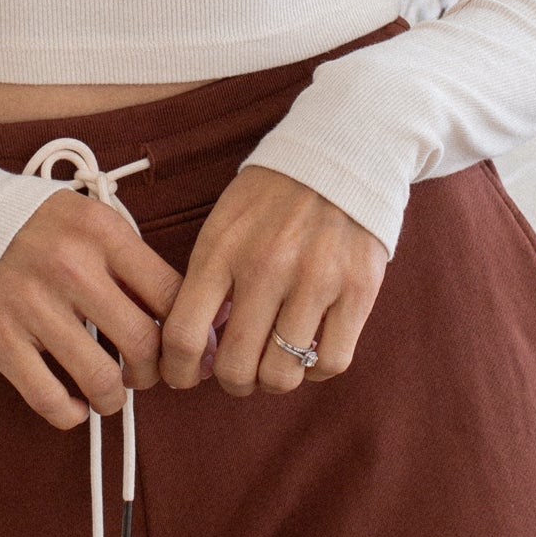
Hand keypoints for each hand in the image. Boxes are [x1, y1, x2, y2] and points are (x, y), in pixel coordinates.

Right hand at [0, 188, 183, 429]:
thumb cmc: (42, 228)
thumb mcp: (92, 221)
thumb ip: (134, 262)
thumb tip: (189, 316)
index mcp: (102, 232)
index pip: (170, 294)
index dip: (187, 333)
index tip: (185, 350)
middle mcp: (70, 266)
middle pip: (143, 344)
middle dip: (154, 372)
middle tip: (145, 373)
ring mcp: (32, 304)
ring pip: (101, 380)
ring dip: (114, 397)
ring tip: (110, 389)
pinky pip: (50, 399)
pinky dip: (71, 413)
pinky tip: (74, 401)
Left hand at [159, 165, 387, 394]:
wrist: (340, 155)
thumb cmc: (272, 197)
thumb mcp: (224, 224)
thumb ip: (207, 281)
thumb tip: (198, 351)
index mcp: (222, 248)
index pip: (183, 334)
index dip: (177, 371)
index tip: (183, 377)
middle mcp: (266, 266)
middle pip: (235, 367)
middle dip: (231, 380)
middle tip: (238, 370)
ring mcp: (315, 280)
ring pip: (282, 374)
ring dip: (273, 379)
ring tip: (274, 360)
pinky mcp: (358, 289)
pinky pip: (331, 363)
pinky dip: (316, 369)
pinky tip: (310, 349)